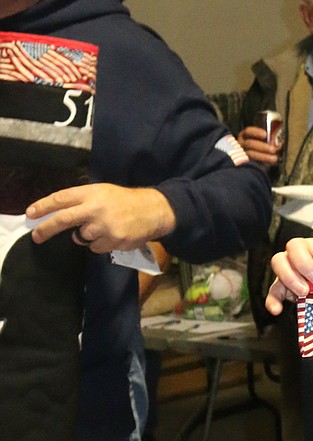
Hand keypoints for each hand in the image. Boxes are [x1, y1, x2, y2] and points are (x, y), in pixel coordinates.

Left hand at [27, 184, 176, 252]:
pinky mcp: (113, 240)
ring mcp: (104, 226)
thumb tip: (58, 214)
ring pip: (81, 237)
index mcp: (92, 193)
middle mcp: (96, 208)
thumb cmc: (124, 201)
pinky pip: (95, 247)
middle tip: (36, 236)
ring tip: (102, 227)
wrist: (153, 210)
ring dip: (85, 236)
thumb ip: (82, 201)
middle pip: (63, 219)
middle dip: (46, 228)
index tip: (30, 214)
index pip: (61, 198)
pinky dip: (100, 244)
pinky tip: (112, 235)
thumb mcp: (102, 192)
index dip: (44, 206)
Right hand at [239, 125, 281, 169]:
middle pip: (250, 143)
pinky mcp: (244, 164)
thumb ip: (270, 140)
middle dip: (263, 146)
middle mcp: (241, 144)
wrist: (259, 164)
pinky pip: (251, 164)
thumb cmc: (264, 149)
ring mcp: (242, 154)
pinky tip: (268, 165)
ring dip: (264, 156)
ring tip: (274, 158)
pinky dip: (260, 163)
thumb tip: (278, 142)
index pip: (248, 131)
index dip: (256, 132)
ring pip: (250, 154)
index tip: (266, 134)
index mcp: (245, 136)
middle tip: (274, 149)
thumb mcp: (266, 142)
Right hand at [266, 235, 312, 313]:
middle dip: (305, 264)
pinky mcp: (283, 282)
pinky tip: (277, 309)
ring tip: (303, 293)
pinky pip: (273, 288)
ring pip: (279, 261)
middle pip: (295, 246)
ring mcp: (291, 264)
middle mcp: (307, 249)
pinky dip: (273, 299)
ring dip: (289, 277)